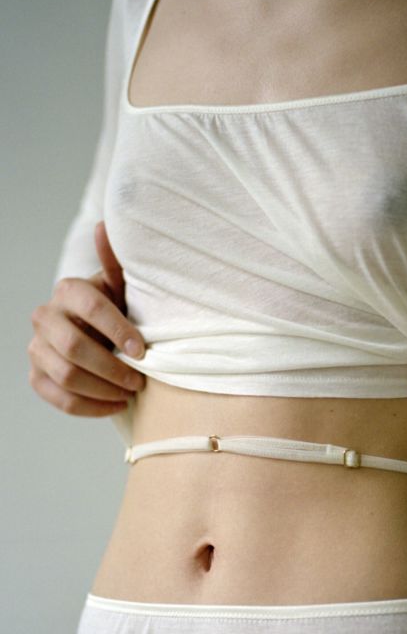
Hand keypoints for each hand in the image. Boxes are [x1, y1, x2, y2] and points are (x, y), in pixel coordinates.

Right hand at [28, 221, 146, 416]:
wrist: (96, 332)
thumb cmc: (118, 308)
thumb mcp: (123, 288)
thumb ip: (117, 263)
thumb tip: (105, 226)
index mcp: (69, 290)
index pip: (90, 307)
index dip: (117, 330)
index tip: (142, 351)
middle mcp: (45, 316)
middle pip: (72, 347)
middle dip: (111, 367)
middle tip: (139, 380)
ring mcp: (36, 347)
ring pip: (64, 375)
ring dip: (103, 389)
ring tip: (131, 393)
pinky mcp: (36, 375)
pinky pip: (58, 398)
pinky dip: (90, 407)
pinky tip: (116, 406)